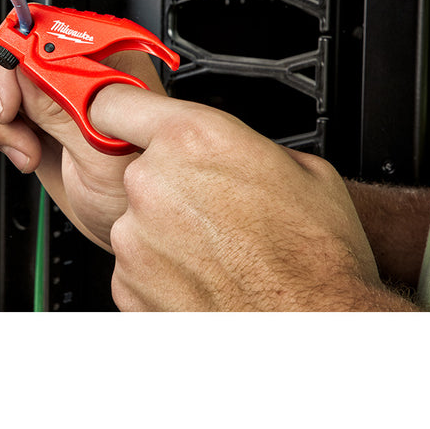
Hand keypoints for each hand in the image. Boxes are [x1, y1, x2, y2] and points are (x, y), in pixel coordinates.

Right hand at [0, 25, 165, 250]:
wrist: (124, 220)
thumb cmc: (134, 189)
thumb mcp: (102, 153)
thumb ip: (58, 107)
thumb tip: (15, 67)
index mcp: (98, 63)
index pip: (29, 37)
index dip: (3, 74)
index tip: (5, 114)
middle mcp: (66, 63)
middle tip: (15, 148)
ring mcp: (38, 82)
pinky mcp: (20, 103)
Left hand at [89, 85, 417, 310]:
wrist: (313, 327)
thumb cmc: (315, 258)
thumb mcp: (300, 168)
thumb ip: (239, 145)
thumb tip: (224, 148)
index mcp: (190, 140)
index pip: (115, 102)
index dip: (120, 109)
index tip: (122, 118)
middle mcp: (151, 184)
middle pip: (136, 167)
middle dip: (167, 181)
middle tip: (212, 205)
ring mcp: (134, 239)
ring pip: (137, 218)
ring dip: (166, 228)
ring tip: (217, 249)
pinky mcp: (127, 285)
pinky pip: (136, 262)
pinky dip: (160, 268)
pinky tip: (204, 276)